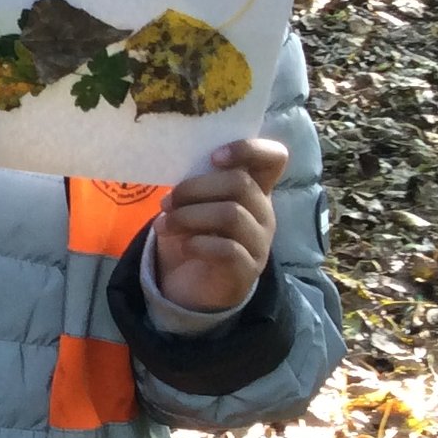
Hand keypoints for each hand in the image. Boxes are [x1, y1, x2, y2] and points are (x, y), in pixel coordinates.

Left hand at [153, 139, 284, 313]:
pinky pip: (227, 249)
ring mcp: (259, 242)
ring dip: (188, 217)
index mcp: (253, 189)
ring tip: (164, 225)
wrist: (192, 288)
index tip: (213, 157)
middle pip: (240, 183)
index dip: (248, 149)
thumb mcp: (192, 205)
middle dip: (194, 189)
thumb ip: (194, 184)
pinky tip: (183, 246)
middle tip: (166, 202)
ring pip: (231, 214)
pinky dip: (197, 244)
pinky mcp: (247, 269)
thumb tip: (176, 173)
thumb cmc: (193, 236)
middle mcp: (263, 212)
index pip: (273, 157)